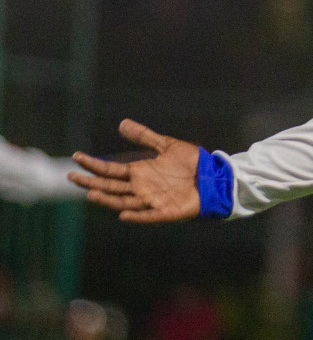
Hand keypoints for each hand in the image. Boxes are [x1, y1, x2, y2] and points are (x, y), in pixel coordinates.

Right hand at [68, 119, 200, 222]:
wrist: (214, 178)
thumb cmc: (192, 164)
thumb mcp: (168, 146)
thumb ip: (146, 137)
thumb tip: (122, 124)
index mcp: (140, 172)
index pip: (110, 169)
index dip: (93, 164)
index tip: (76, 157)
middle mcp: (142, 187)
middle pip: (111, 186)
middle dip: (91, 181)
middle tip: (71, 176)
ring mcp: (153, 200)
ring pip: (124, 201)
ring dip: (107, 199)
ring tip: (91, 192)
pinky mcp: (167, 211)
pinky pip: (149, 215)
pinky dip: (137, 215)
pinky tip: (123, 213)